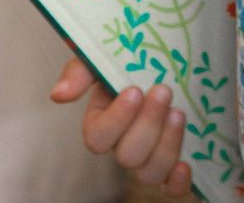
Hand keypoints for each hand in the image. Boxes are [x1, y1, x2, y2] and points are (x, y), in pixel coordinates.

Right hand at [50, 56, 192, 196]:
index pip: (97, 137)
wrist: (177, 53)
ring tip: (179, 114)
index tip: (134, 90)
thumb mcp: (108, 53)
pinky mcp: (175, 162)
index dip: (116, 120)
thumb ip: (82, 69)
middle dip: (148, 124)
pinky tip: (185, 166)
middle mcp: (124, 142)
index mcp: (104, 118)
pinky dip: (177, 183)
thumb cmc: (137, 56)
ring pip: (149, 172)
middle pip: (127, 155)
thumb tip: (58, 95)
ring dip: (166, 145)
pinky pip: (171, 188)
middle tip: (164, 91)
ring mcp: (150, 155)